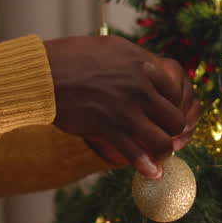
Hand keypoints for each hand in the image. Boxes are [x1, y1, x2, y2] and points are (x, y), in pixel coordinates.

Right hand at [44, 36, 199, 179]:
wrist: (43, 73)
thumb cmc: (72, 57)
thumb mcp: (113, 48)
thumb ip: (136, 62)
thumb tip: (151, 70)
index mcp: (143, 64)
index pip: (178, 90)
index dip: (175, 105)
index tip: (166, 113)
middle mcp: (141, 86)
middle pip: (176, 118)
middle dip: (173, 131)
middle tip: (166, 136)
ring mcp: (126, 109)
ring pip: (163, 140)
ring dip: (164, 151)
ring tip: (159, 156)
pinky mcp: (109, 129)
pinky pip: (137, 154)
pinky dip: (147, 168)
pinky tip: (152, 174)